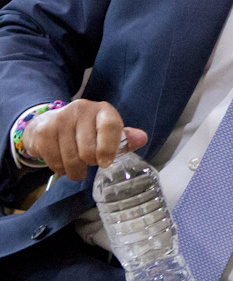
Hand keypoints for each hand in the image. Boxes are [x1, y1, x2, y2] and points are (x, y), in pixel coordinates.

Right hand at [22, 100, 146, 180]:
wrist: (50, 122)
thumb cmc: (87, 130)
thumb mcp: (109, 132)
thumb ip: (126, 139)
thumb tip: (141, 139)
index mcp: (103, 110)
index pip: (109, 126)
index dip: (109, 148)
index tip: (105, 163)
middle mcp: (81, 110)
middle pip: (88, 150)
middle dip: (90, 163)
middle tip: (90, 161)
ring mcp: (60, 119)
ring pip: (71, 159)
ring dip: (75, 170)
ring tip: (77, 166)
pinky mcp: (43, 131)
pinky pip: (54, 161)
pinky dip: (60, 169)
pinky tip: (62, 162)